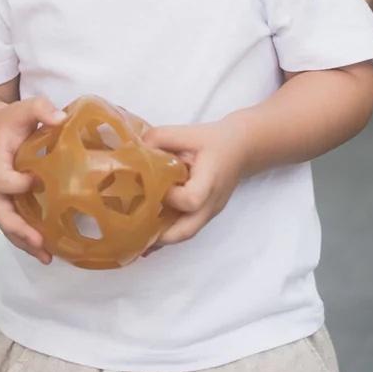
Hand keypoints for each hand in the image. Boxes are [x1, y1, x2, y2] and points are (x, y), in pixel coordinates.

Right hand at [0, 95, 67, 264]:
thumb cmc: (9, 120)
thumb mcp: (22, 108)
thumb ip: (40, 108)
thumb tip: (62, 118)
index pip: (1, 179)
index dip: (15, 183)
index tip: (34, 181)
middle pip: (0, 213)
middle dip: (18, 230)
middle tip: (39, 242)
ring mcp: (2, 197)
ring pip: (8, 225)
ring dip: (25, 243)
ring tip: (47, 258)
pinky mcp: (11, 203)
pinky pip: (17, 224)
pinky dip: (30, 240)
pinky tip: (51, 252)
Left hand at [140, 116, 248, 250]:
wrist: (241, 148)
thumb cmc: (214, 140)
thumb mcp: (187, 133)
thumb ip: (159, 139)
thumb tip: (132, 153)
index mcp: (210, 180)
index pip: (191, 200)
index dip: (170, 198)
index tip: (155, 187)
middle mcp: (212, 202)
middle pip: (187, 231)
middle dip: (159, 236)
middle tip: (134, 233)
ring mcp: (210, 212)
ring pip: (186, 234)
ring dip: (161, 238)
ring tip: (136, 238)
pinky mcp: (205, 214)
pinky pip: (187, 228)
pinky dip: (168, 233)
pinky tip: (149, 235)